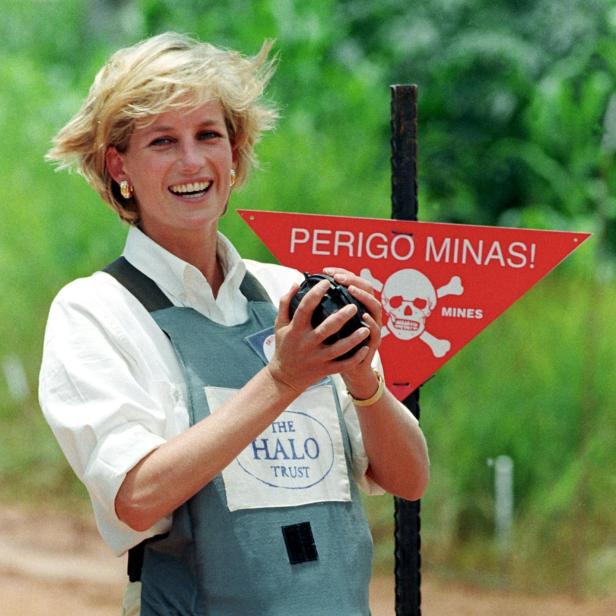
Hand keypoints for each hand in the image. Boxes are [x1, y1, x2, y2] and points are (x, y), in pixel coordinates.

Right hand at [267, 277, 371, 392]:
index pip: (305, 308)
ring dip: (354, 339)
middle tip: (353, 306)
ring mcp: (317, 358)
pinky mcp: (325, 369)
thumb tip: (296, 283)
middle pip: (326, 329)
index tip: (326, 283)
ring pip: (339, 348)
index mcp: (295, 329)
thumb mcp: (280, 325)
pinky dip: (355, 358)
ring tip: (366, 328)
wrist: (284, 377)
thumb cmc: (284, 346)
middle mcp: (307, 343)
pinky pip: (343, 365)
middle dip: (341, 317)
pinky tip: (365, 348)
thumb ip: (286, 303)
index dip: (315, 294)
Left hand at [321, 267, 382, 393]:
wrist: (349, 370)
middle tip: (339, 278)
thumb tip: (298, 288)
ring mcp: (372, 325)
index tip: (327, 272)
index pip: (353, 281)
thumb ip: (317, 307)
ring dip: (364, 297)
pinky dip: (370, 323)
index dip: (342, 274)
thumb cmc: (333, 346)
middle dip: (353, 280)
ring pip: (374, 307)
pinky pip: (375, 331)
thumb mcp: (324, 325)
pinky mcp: (373, 341)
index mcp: (354, 305)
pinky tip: (363, 317)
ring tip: (351, 291)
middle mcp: (366, 312)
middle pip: (367, 289)